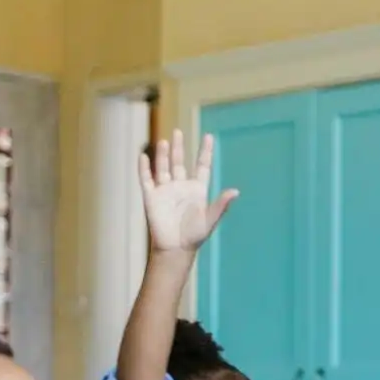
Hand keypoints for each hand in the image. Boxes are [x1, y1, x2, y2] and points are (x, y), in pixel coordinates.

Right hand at [138, 132, 237, 252]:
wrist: (175, 248)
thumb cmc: (195, 235)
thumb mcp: (211, 219)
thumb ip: (221, 204)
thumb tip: (236, 191)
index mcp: (197, 190)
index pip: (202, 166)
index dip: (205, 151)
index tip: (209, 136)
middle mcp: (181, 186)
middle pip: (179, 162)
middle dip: (179, 147)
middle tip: (178, 131)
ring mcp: (165, 190)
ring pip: (163, 167)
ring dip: (162, 154)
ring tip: (164, 141)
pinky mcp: (151, 197)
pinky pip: (146, 179)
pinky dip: (144, 168)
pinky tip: (143, 156)